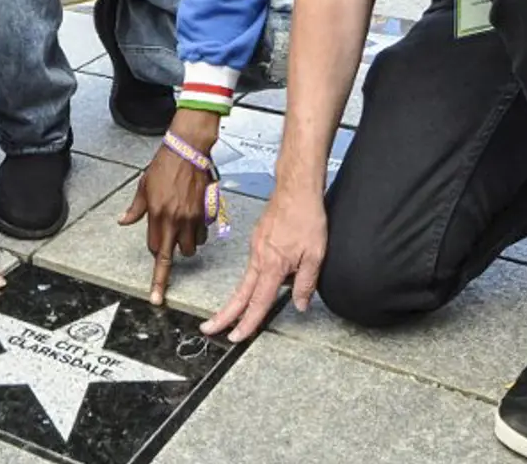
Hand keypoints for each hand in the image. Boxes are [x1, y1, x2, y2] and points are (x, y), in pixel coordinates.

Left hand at [117, 110, 218, 304]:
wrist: (188, 149)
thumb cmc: (164, 165)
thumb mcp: (143, 186)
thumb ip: (136, 208)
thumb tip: (124, 220)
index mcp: (157, 215)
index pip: (156, 252)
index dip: (155, 263)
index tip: (157, 294)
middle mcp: (176, 218)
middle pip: (177, 253)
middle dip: (173, 251)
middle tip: (170, 237)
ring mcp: (193, 215)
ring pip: (193, 244)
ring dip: (188, 240)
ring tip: (183, 222)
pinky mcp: (207, 210)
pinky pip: (205, 230)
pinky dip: (200, 228)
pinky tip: (194, 212)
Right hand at [201, 185, 327, 341]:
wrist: (296, 190)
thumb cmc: (307, 218)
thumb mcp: (316, 255)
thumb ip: (306, 283)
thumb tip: (300, 305)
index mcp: (273, 265)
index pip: (258, 302)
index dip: (247, 322)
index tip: (234, 336)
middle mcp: (259, 258)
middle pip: (240, 294)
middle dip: (224, 315)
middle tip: (210, 329)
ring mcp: (256, 248)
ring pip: (247, 280)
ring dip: (241, 298)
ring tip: (237, 312)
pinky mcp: (257, 240)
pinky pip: (256, 265)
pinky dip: (257, 277)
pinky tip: (272, 275)